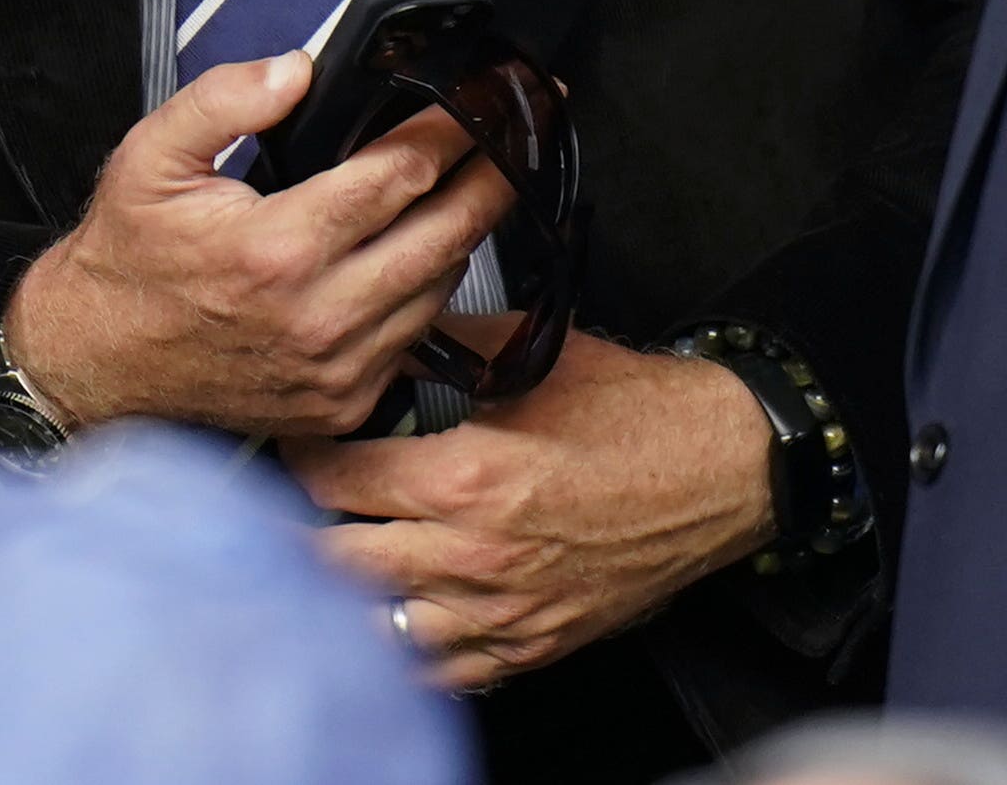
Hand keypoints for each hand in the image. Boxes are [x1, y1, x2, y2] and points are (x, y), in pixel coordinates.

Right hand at [3, 53, 511, 442]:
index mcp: (277, 249)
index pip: (398, 175)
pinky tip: (434, 252)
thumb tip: (296, 70)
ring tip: (487, 184)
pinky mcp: (341, 405)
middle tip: (522, 135)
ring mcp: (336, 370)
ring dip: (469, 232)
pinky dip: (432, 291)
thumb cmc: (128, 263)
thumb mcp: (150, 158)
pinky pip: (415, 339)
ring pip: (441, 288)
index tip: (477, 99)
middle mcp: (318, 317)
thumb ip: (224, 101)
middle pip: (445, 234)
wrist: (97, 362)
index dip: (448, 129)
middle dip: (493, 176)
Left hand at [287, 324, 778, 689]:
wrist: (723, 470)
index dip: (300, 455)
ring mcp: (500, 612)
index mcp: (467, 479)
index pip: (333, 482)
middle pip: (334, 565)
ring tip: (318, 567)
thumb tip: (390, 337)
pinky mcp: (528, 647)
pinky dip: (400, 646)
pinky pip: (437, 669)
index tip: (292, 442)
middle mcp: (475, 557)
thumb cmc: (641, 416)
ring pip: (374, 628)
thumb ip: (450, 347)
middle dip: (295, 533)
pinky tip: (386, 616)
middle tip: (282, 508)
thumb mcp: (535, 357)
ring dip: (339, 596)